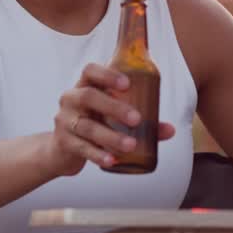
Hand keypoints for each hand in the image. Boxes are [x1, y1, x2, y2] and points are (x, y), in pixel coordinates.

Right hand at [47, 63, 175, 176]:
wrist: (62, 150)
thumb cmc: (95, 122)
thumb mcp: (113, 117)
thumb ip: (142, 121)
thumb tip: (170, 130)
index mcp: (85, 85)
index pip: (90, 71)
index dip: (107, 74)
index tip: (127, 83)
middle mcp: (71, 99)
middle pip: (88, 96)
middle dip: (114, 107)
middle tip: (137, 119)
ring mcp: (65, 121)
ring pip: (86, 126)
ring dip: (110, 136)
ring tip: (131, 145)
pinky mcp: (63, 142)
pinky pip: (81, 148)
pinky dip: (98, 155)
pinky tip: (112, 160)